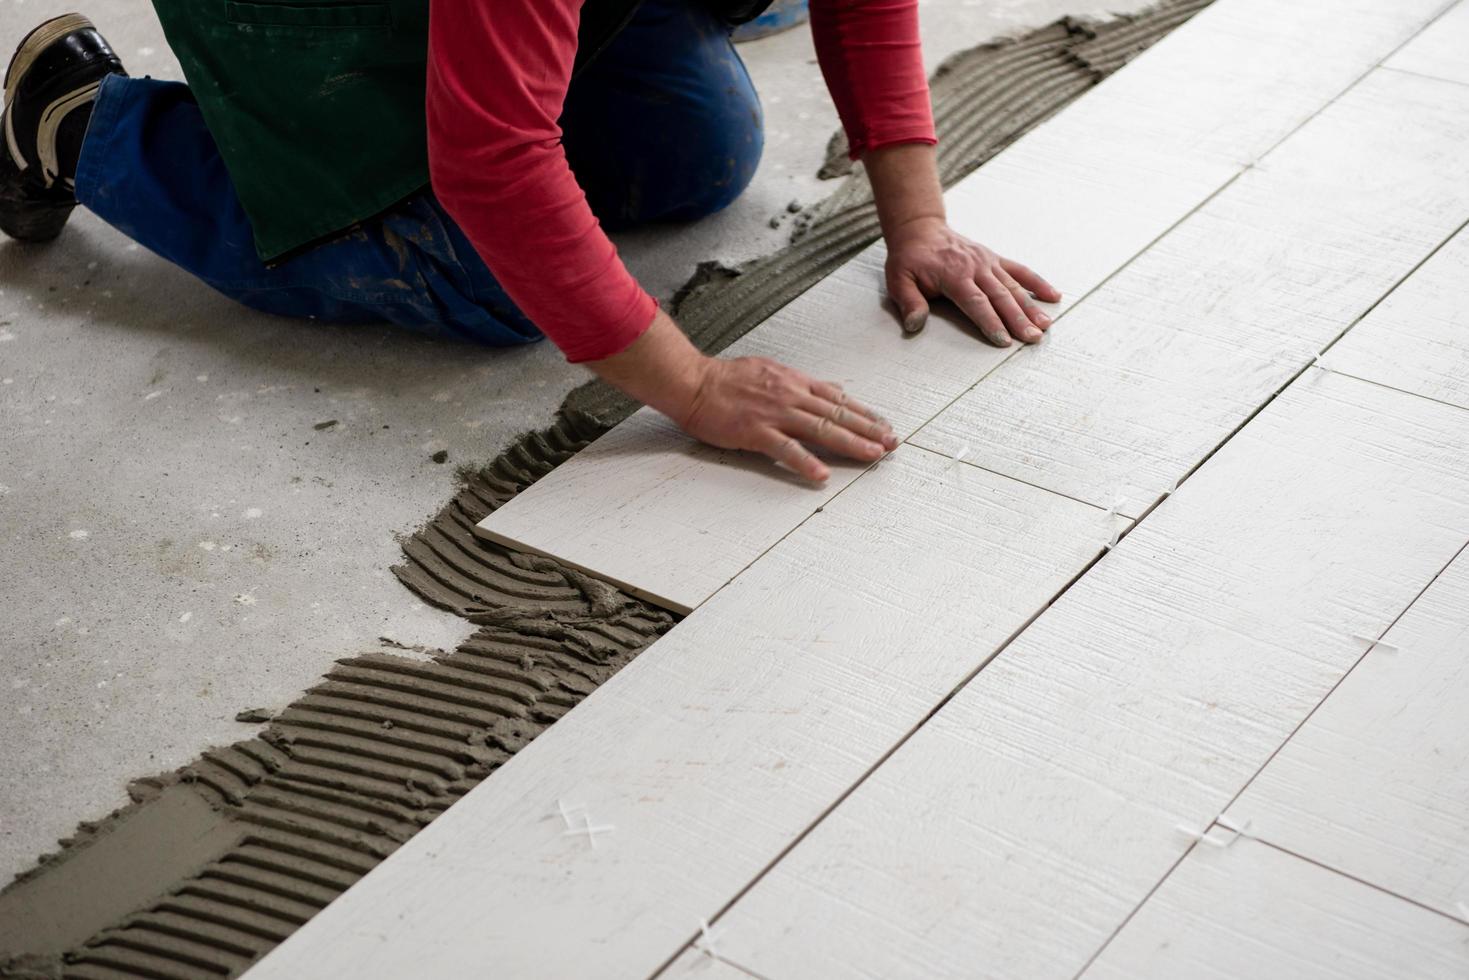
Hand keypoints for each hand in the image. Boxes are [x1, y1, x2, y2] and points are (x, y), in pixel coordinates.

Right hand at [588, 310, 897, 482]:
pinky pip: (785, 449)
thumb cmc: (726, 379)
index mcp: (794, 382)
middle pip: (837, 414)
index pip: (838, 399)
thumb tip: (831, 389)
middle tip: (892, 444)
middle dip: (868, 430)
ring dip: (850, 443)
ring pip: (820, 429)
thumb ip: (801, 384)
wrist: (692, 381)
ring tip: (873, 455)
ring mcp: (774, 413)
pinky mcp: (755, 431)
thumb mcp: (771, 372)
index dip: (864, 414)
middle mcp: (790, 395)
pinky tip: (822, 475)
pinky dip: (805, 462)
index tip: (884, 426)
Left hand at [884, 217, 1060, 345]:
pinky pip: (1019, 270)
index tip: (1003, 340)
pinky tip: (1053, 296)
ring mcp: (988, 262)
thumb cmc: (909, 259)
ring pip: (1013, 286)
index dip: (990, 322)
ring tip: (1046, 325)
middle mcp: (975, 267)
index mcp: (953, 275)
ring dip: (1031, 307)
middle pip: (1000, 297)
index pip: (976, 302)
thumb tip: (914, 325)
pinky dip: (1037, 282)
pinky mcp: (995, 259)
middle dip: (1018, 320)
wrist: (920, 230)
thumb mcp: (898, 279)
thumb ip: (909, 302)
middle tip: (1033, 339)